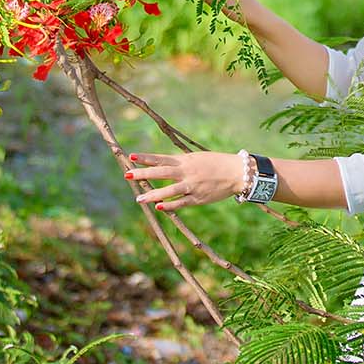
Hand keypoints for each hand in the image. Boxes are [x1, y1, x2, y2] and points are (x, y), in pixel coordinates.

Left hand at [124, 149, 243, 211]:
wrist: (237, 172)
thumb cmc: (216, 163)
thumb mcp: (197, 158)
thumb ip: (180, 162)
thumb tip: (163, 163)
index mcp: (185, 160)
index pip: (161, 158)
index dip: (146, 158)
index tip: (131, 156)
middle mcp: (186, 172)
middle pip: (161, 172)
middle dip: (143, 173)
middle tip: (127, 174)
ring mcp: (192, 185)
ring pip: (169, 190)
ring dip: (153, 194)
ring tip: (138, 199)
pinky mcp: (198, 198)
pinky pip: (181, 202)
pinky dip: (170, 205)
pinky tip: (159, 207)